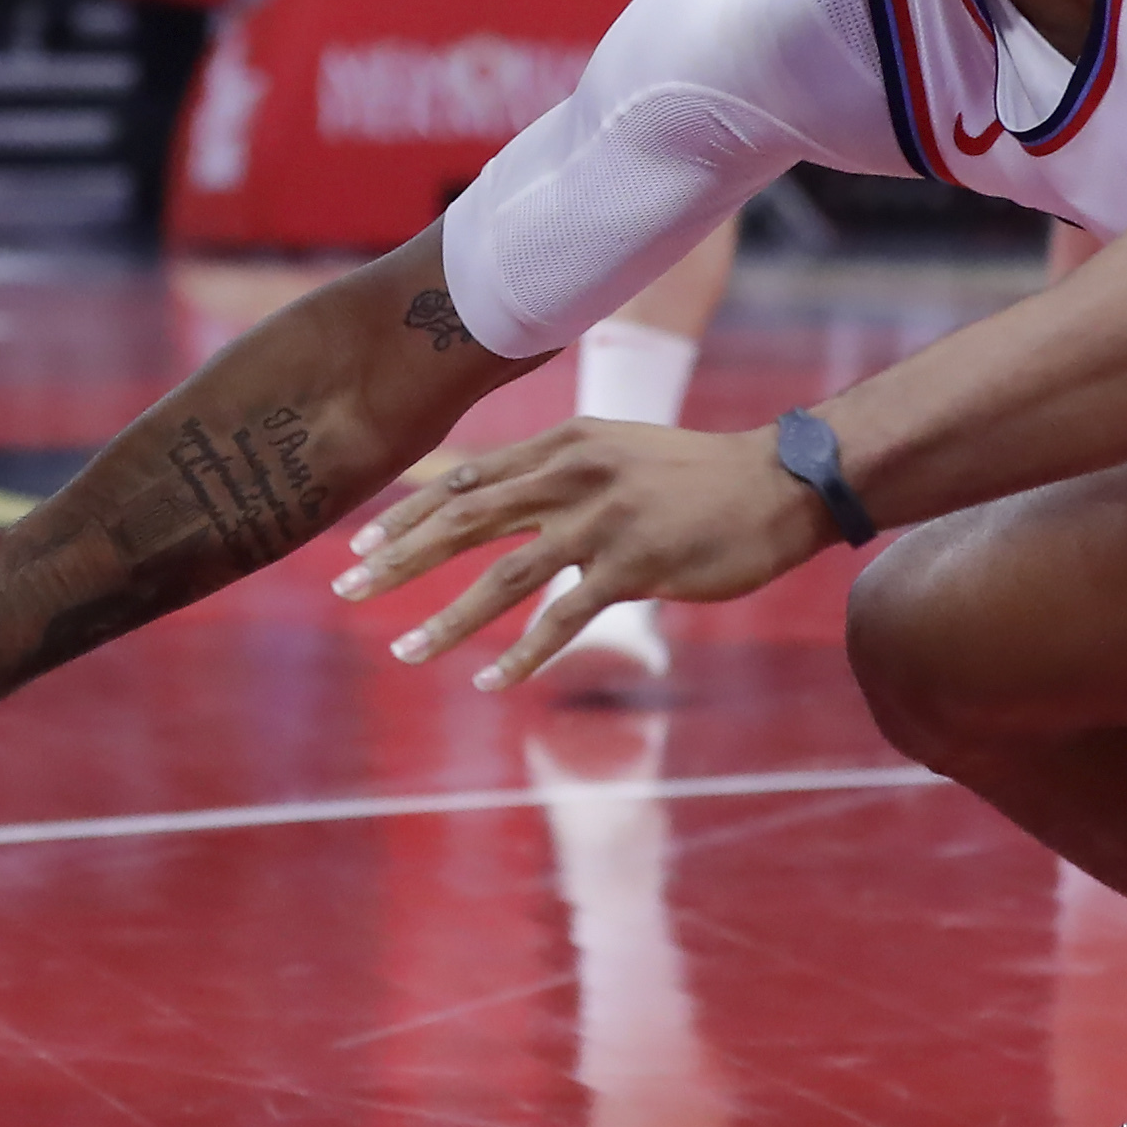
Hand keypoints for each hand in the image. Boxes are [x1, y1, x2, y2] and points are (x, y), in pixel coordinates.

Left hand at [333, 417, 837, 687]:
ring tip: (405, 651)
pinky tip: (490, 683)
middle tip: (347, 589)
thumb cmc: (697, 476)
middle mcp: (572, 475)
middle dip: (400, 559)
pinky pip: (563, 618)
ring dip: (448, 618)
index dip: (409, 514)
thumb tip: (505, 504)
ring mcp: (602, 521)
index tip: (362, 544)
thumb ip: (560, 473)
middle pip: (465, 521)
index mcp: (563, 443)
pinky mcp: (635, 565)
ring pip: (503, 576)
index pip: (467, 479)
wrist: (778, 483)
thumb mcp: (617, 454)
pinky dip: (522, 654)